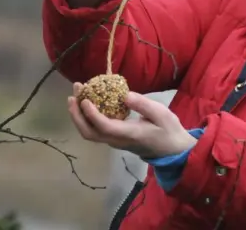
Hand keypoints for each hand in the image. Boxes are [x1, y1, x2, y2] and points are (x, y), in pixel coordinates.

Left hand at [67, 82, 196, 158]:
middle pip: (89, 133)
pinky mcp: (114, 138)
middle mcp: (117, 140)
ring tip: (75, 94)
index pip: (105, 127)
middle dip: (77, 114)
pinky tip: (87, 101)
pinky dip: (86, 116)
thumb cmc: (168, 130)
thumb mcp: (162, 114)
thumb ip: (143, 105)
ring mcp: (114, 141)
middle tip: (73, 94)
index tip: (84, 99)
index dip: (91, 114)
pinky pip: (95, 129)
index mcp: (129, 134)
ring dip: (78, 115)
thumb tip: (124, 95)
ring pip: (89, 132)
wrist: (172, 150)